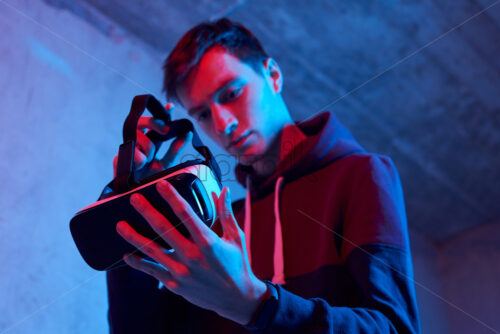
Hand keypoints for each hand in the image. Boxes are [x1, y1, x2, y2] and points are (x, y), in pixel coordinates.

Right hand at [112, 103, 191, 179]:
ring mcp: (128, 150)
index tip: (170, 107)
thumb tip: (187, 132)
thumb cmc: (153, 181)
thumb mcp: (169, 163)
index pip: (155, 124)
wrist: (140, 197)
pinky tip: (142, 162)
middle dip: (154, 123)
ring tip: (150, 158)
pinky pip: (128, 149)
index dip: (162, 114)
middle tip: (165, 130)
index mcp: (151, 142)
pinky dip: (138, 155)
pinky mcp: (119, 160)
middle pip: (142, 122)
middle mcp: (139, 143)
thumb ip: (176, 148)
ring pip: (137, 134)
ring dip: (147, 144)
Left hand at [116, 181, 266, 325]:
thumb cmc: (237, 264)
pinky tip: (126, 255)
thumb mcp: (235, 237)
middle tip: (134, 199)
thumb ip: (226, 213)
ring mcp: (181, 271)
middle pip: (163, 229)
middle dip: (146, 211)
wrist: (237, 299)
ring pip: (151, 250)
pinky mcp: (175, 284)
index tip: (160, 185)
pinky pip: (152, 271)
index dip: (171, 197)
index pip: (185, 213)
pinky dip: (138, 263)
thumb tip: (224, 191)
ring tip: (120, 225)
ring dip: (133, 236)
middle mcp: (192, 256)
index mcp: (208, 242)